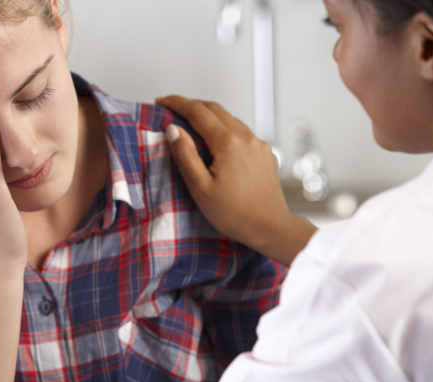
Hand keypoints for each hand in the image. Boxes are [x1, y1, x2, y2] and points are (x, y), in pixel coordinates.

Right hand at [156, 96, 315, 266]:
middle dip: (192, 106)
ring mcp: (258, 145)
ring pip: (230, 119)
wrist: (270, 228)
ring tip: (191, 125)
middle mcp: (246, 138)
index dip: (176, 103)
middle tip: (173, 110)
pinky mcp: (265, 154)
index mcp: (228, 143)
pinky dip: (225, 129)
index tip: (162, 102)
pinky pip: (242, 133)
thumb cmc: (235, 214)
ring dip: (209, 116)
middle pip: (215, 109)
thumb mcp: (200, 187)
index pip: (197, 111)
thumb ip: (185, 155)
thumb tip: (173, 129)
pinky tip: (216, 142)